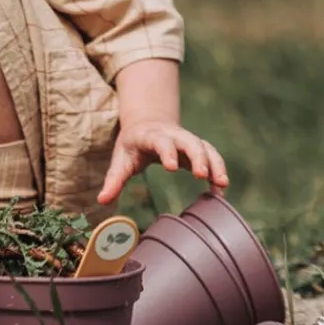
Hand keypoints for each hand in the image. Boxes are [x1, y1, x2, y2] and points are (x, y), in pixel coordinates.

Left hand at [97, 121, 228, 205]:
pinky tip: (220, 190)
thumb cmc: (132, 145)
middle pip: (189, 141)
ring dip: (215, 164)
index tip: (172, 167)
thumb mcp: (121, 159)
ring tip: (222, 185)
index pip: (160, 140)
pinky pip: (212, 156)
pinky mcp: (198, 147)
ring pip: (205, 147)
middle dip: (198, 156)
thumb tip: (101, 201)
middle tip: (203, 175)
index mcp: (150, 135)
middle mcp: (173, 134)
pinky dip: (218, 170)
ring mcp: (187, 139)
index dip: (167, 152)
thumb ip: (114, 180)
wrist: (147, 123)